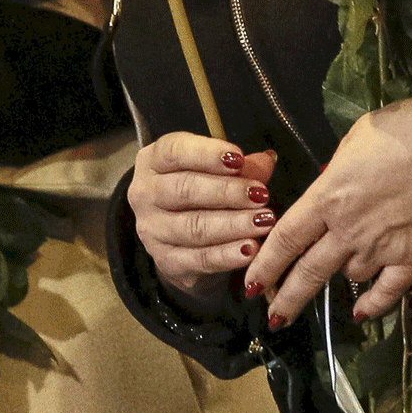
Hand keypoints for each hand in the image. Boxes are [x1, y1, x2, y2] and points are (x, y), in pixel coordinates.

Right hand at [126, 133, 278, 311]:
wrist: (182, 240)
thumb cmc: (202, 193)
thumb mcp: (218, 171)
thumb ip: (242, 165)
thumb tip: (265, 161)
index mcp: (153, 161)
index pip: (173, 151)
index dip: (206, 154)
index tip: (238, 158)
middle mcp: (145, 194)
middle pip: (184, 189)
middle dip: (227, 192)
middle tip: (261, 195)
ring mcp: (152, 231)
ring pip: (194, 227)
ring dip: (233, 224)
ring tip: (263, 222)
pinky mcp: (166, 261)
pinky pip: (200, 258)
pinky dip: (227, 255)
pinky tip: (250, 249)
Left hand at [244, 97, 411, 327]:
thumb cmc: (404, 129)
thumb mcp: (354, 140)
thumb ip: (334, 172)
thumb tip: (327, 188)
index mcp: (328, 196)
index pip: (285, 239)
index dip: (265, 265)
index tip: (250, 284)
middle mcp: (347, 229)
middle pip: (308, 272)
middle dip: (286, 299)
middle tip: (273, 318)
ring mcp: (380, 248)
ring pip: (347, 277)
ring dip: (337, 278)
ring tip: (335, 278)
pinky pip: (387, 292)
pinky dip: (373, 305)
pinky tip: (361, 312)